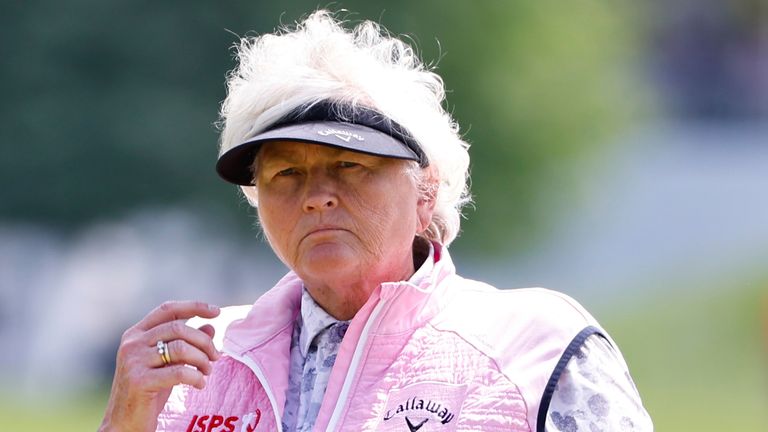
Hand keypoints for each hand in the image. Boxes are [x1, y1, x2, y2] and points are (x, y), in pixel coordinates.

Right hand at [99, 301, 221, 431]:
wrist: (124, 424)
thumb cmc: (148, 392)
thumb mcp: (168, 363)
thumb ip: (185, 344)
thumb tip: (210, 327)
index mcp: (136, 334)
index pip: (168, 309)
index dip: (194, 306)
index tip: (216, 311)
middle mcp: (132, 343)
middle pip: (179, 328)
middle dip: (204, 341)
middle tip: (216, 356)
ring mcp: (133, 361)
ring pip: (181, 348)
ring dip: (202, 359)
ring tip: (207, 372)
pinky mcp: (139, 381)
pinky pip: (179, 372)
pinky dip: (196, 377)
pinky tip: (199, 384)